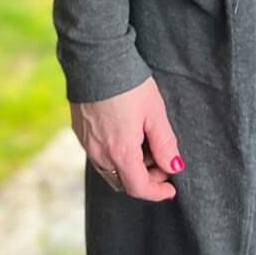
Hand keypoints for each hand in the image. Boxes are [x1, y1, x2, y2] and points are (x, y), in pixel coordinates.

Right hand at [71, 77, 183, 201]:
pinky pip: (100, 157)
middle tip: (162, 163)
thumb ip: (165, 144)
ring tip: (147, 145)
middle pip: (123, 183)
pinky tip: (129, 135)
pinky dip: (116, 156)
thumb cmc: (129, 85)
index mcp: (121, 152)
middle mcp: (100, 154)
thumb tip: (174, 167)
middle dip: (145, 179)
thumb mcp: (155, 113)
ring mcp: (87, 145)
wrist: (96, 61)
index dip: (157, 192)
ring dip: (130, 168)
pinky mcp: (80, 133)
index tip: (171, 189)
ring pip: (110, 171)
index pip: (138, 187)